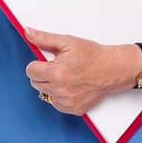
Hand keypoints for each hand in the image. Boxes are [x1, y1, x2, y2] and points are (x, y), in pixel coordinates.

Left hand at [23, 28, 138, 116]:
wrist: (113, 69)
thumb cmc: (93, 56)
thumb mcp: (67, 42)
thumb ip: (44, 39)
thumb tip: (28, 33)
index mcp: (57, 73)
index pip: (30, 71)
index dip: (38, 64)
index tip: (47, 62)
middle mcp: (61, 90)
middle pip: (35, 83)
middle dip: (44, 74)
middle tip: (59, 67)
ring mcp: (67, 102)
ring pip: (45, 93)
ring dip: (51, 85)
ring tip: (67, 77)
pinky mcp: (73, 109)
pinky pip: (56, 103)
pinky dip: (60, 96)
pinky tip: (71, 87)